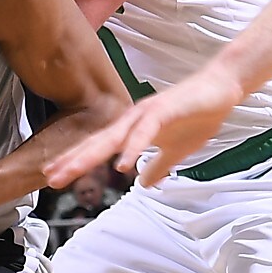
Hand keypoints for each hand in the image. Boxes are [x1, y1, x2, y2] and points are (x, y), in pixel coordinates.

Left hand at [49, 66, 246, 188]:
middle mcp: (132, 119)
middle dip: (72, 161)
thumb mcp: (176, 152)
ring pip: (113, 137)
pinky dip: (132, 148)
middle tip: (50, 177)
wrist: (221, 89)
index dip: (76, 161)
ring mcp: (146, 113)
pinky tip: (123, 164)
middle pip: (97, 143)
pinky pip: (144, 132)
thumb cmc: (197, 116)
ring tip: (72, 171)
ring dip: (91, 155)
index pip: (99, 148)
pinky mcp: (164, 109)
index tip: (54, 177)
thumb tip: (144, 183)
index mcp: (132, 129)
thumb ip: (157, 166)